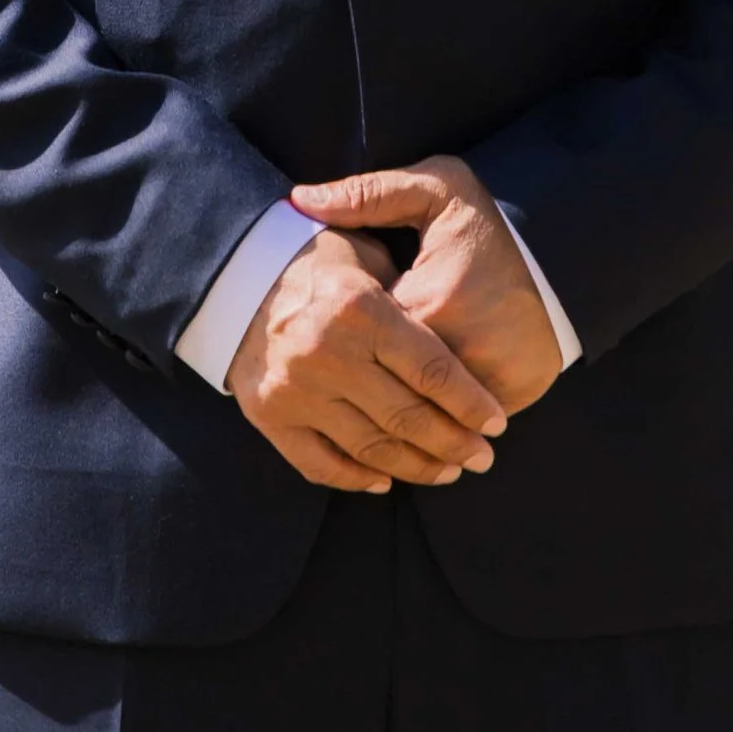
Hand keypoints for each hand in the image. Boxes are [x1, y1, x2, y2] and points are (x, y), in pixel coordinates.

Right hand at [226, 228, 507, 493]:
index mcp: (359, 308)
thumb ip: (408, 291)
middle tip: (483, 458)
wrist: (235, 274)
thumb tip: (461, 337)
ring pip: (372, 449)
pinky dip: (358, 478)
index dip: (471, 403)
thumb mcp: (365, 251)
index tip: (497, 422)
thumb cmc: (316, 257)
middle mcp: (328, 353)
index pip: (432, 370)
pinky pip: (322, 464)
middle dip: (455, 444)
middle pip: (408, 417)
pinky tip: (387, 480)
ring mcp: (297, 390)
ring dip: (418, 468)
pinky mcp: (271, 416)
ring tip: (449, 471)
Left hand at [292, 154, 564, 414]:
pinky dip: (433, 427)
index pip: (363, 337)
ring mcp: (486, 384)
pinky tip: (407, 429)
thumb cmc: (490, 221)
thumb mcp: (434, 190)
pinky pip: (455, 426)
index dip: (339, 337)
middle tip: (323, 383)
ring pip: (421, 416)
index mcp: (431, 301)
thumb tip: (300, 199)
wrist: (563, 253)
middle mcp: (459, 353)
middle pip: (387, 387)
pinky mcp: (507, 400)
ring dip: (393, 423)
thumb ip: (368, 194)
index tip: (319, 332)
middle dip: (356, 387)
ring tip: (356, 410)